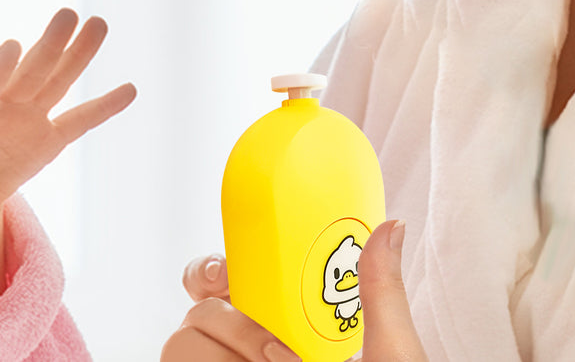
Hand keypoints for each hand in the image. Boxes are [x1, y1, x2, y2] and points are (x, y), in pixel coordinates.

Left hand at [0, 8, 137, 223]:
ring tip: (99, 24)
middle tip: (68, 13)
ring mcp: (30, 117)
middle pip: (32, 70)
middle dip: (50, 44)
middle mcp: (6, 102)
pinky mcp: (50, 138)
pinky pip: (81, 120)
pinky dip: (104, 106)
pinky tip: (129, 89)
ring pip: (58, 80)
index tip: (13, 45)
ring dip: (79, 54)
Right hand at [163, 220, 425, 361]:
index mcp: (282, 327)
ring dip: (230, 356)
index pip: (220, 283)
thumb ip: (381, 292)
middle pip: (195, 316)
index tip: (225, 278)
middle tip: (278, 354)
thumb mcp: (392, 355)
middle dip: (230, 326)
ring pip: (182, 349)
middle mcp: (246, 353)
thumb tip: (390, 225)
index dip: (210, 273)